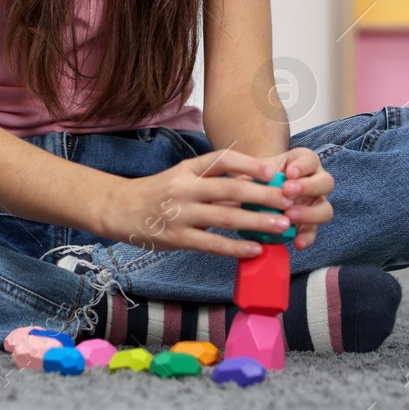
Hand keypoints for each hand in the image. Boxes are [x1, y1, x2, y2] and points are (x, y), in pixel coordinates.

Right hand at [100, 147, 291, 259]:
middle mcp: (184, 187)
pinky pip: (211, 243)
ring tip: (283, 226)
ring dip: (258, 222)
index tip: (272, 170)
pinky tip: (255, 250)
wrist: (118, 209)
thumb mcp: (181, 177)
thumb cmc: (156, 193)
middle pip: (231, 188)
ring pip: (225, 216)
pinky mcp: (176, 238)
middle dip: (265, 195)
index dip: (248, 163)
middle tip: (290, 200)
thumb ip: (212, 181)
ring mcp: (180, 213)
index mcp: (187, 168)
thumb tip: (254, 185)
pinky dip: (235, 247)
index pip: (221, 159)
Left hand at [258, 146, 333, 249]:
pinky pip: (314, 232)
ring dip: (309, 213)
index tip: (289, 173)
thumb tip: (233, 182)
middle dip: (307, 187)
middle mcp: (316, 182)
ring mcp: (316, 204)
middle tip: (287, 191)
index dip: (302, 166)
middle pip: (325, 183)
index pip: (310, 160)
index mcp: (304, 162)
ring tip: (289, 216)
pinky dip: (306, 237)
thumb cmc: (258, 176)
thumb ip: (249, 173)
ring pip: (325, 209)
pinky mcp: (311, 225)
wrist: (259, 193)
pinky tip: (296, 242)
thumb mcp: (254, 171)